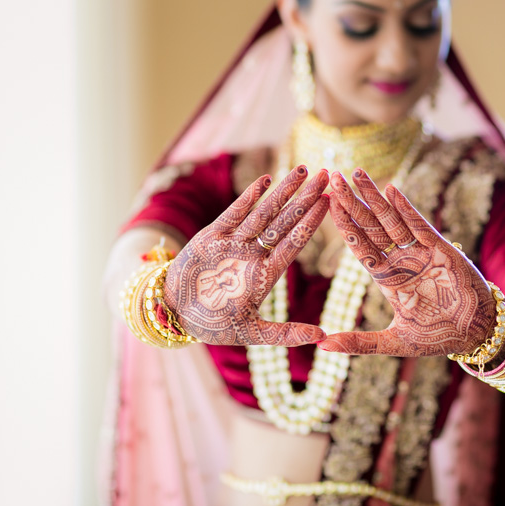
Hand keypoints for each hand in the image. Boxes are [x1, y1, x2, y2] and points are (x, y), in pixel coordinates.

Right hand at [163, 166, 329, 345]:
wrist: (174, 315)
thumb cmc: (212, 326)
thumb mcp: (251, 332)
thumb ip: (286, 334)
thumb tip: (324, 336)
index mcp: (265, 275)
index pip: (295, 242)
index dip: (312, 222)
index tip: (330, 202)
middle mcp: (253, 254)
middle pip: (285, 220)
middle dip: (305, 198)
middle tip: (328, 174)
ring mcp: (233, 243)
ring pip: (264, 212)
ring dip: (283, 191)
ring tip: (303, 170)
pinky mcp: (211, 236)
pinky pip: (234, 212)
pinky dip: (249, 196)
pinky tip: (266, 181)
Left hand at [319, 169, 496, 356]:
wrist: (477, 334)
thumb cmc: (437, 338)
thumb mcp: (394, 342)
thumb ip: (359, 343)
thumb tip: (322, 346)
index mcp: (387, 279)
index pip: (360, 247)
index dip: (344, 226)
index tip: (326, 205)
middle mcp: (400, 261)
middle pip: (371, 226)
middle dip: (352, 203)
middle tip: (333, 178)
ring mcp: (420, 253)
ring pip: (392, 220)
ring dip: (375, 197)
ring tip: (357, 173)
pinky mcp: (442, 250)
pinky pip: (420, 225)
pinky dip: (406, 208)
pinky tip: (391, 190)